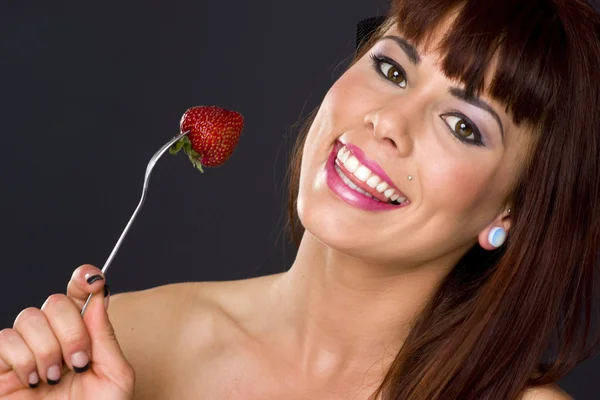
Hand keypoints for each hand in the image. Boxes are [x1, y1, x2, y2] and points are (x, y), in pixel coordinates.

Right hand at [0, 265, 134, 398]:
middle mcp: (53, 338)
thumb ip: (106, 336)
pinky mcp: (0, 367)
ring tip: (54, 379)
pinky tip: (34, 382)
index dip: (84, 279)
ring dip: (49, 350)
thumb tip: (99, 296)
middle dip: (71, 331)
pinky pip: (5, 340)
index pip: (79, 295)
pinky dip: (23, 359)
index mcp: (83, 336)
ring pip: (30, 317)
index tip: (94, 279)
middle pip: (55, 302)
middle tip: (78, 362)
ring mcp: (24, 351)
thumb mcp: (114, 376)